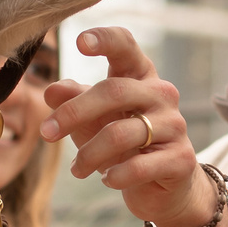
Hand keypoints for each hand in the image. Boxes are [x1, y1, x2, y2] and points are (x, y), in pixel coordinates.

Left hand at [39, 28, 214, 226]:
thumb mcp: (92, 120)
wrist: (162, 186)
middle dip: (74, 112)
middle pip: (113, 91)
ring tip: (77, 169)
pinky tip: (107, 180)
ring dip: (89, 155)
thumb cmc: (123, 144)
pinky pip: (139, 166)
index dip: (105, 40)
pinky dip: (115, 176)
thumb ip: (73, 101)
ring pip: (120, 134)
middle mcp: (161, 93)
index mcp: (140, 75)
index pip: (126, 46)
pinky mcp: (181, 158)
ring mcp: (175, 125)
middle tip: (46, 132)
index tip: (79, 42)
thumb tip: (52, 90)